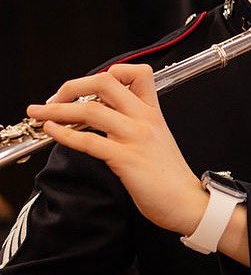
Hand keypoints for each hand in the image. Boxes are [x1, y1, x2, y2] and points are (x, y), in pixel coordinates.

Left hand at [26, 64, 204, 234]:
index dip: (109, 73)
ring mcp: (136, 137)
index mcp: (154, 112)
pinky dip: (64, 134)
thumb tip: (102, 114)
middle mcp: (145, 119)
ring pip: (91, 109)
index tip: (88, 88)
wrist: (187, 201)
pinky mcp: (126, 159)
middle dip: (72, 86)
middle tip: (54, 98)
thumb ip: (133, 123)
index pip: (136, 72)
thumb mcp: (155, 139)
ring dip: (57, 109)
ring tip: (38, 113)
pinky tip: (51, 131)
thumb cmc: (169, 175)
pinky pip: (89, 141)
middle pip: (106, 82)